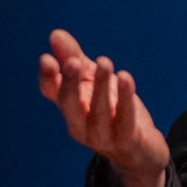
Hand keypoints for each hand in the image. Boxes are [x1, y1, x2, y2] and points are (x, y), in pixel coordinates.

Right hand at [38, 28, 170, 186]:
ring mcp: (102, 136)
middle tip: (74, 62)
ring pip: (98, 113)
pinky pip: (125, 119)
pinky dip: (125, 99)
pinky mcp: (126, 140)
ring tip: (105, 63)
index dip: (48, 78)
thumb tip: (55, 34)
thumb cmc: (113, 112)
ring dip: (100, 87)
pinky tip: (125, 78)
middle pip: (69, 105)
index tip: (47, 59)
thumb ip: (74, 58)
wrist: (139, 152)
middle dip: (70, 84)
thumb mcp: (93, 82)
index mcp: (71, 107)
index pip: (52, 92)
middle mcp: (81, 123)